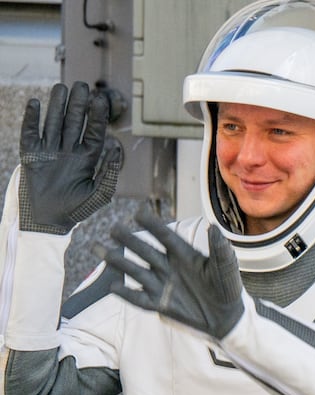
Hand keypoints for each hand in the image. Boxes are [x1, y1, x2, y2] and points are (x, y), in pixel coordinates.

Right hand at [19, 81, 122, 233]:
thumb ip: (110, 174)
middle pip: (74, 122)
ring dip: (56, 105)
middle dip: (78, 104)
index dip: (97, 116)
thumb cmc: (76, 210)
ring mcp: (49, 150)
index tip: (100, 99)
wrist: (48, 221)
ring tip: (61, 87)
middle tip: (81, 85)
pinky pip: (30, 132)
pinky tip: (35, 103)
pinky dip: (32, 118)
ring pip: (53, 122)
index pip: (94, 132)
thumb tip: (116, 148)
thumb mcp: (99, 195)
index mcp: (87, 158)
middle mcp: (69, 150)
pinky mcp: (31, 154)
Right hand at [99, 207, 244, 339]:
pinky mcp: (160, 304)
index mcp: (185, 254)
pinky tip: (113, 287)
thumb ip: (220, 250)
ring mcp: (162, 285)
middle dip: (129, 241)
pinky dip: (127, 294)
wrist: (227, 317)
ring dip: (119, 262)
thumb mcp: (226, 268)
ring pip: (136, 272)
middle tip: (114, 229)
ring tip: (100, 250)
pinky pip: (139, 299)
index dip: (153, 226)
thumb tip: (214, 227)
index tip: (139, 213)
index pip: (166, 237)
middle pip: (145, 251)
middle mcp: (169, 266)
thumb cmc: (228, 288)